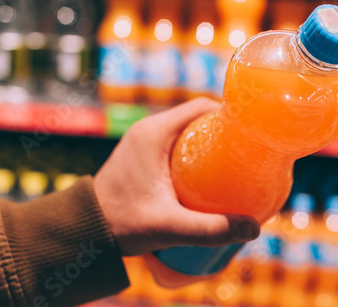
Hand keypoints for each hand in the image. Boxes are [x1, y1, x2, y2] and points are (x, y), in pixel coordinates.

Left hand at [94, 98, 259, 255]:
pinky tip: (207, 177)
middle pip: (196, 118)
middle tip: (245, 154)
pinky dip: (194, 153)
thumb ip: (210, 229)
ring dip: (208, 143)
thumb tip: (253, 229)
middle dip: (222, 132)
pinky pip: (175, 144)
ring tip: (232, 165)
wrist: (84, 230)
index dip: (228, 115)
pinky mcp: (141, 156)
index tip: (249, 133)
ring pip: (186, 131)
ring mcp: (143, 142)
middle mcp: (148, 130)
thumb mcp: (169, 226)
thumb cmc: (120, 223)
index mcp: (154, 133)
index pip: (200, 107)